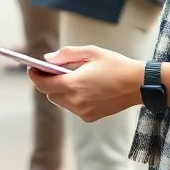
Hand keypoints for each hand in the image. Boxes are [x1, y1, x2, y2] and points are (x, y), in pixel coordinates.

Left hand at [29, 45, 143, 122]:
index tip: (31, 68)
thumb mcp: (90, 52)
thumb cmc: (115, 65)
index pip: (43, 85)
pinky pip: (73, 107)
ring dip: (60, 90)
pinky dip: (72, 98)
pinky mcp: (90, 117)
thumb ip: (65, 55)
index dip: (34, 76)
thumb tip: (46, 60)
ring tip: (69, 76)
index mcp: (74, 84)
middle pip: (50, 94)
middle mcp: (76, 101)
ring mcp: (83, 112)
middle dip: (48, 82)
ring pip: (61, 101)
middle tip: (50, 70)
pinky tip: (83, 87)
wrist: (139, 85)